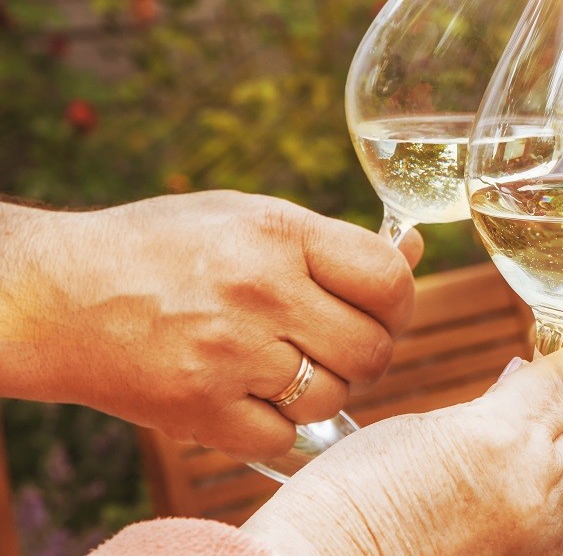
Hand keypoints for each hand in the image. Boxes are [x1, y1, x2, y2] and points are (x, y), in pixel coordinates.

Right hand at [0, 191, 420, 460]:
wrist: (57, 295)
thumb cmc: (163, 247)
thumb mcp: (250, 217)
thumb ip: (332, 241)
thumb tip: (412, 251)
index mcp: (279, 234)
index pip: (389, 280)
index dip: (399, 301)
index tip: (381, 308)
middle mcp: (261, 292)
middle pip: (373, 349)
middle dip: (367, 352)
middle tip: (337, 343)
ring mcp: (230, 355)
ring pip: (334, 398)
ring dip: (323, 389)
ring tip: (284, 365)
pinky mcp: (200, 410)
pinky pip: (283, 437)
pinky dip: (277, 425)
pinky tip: (249, 394)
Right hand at [242, 350, 562, 555]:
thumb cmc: (353, 491)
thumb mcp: (423, 425)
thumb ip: (486, 404)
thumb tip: (522, 379)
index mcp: (501, 436)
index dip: (552, 367)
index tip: (537, 365)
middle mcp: (531, 484)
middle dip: (548, 414)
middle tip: (505, 411)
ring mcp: (532, 531)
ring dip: (547, 459)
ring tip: (495, 458)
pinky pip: (558, 519)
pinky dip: (541, 501)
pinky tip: (499, 495)